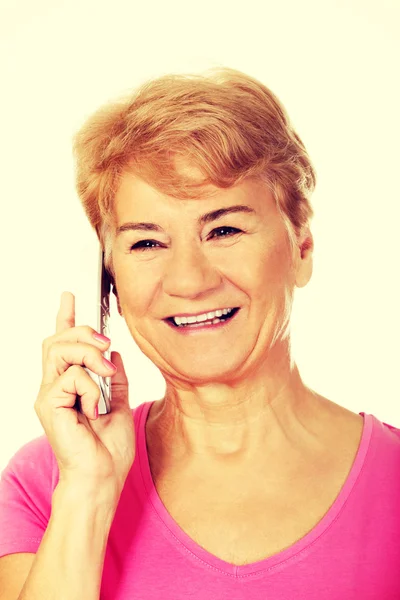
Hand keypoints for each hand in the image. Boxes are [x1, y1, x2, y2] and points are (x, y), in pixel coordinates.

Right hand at [35, 291, 135, 499]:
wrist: (102, 478)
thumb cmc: (108, 451)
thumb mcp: (121, 406)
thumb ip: (117, 380)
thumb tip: (116, 355)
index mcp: (71, 387)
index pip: (62, 345)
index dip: (66, 318)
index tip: (71, 297)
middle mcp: (55, 387)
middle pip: (57, 340)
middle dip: (83, 331)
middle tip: (106, 342)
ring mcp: (50, 395)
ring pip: (60, 350)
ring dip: (90, 355)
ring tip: (107, 374)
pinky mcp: (49, 403)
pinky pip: (71, 376)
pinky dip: (91, 387)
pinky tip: (95, 408)